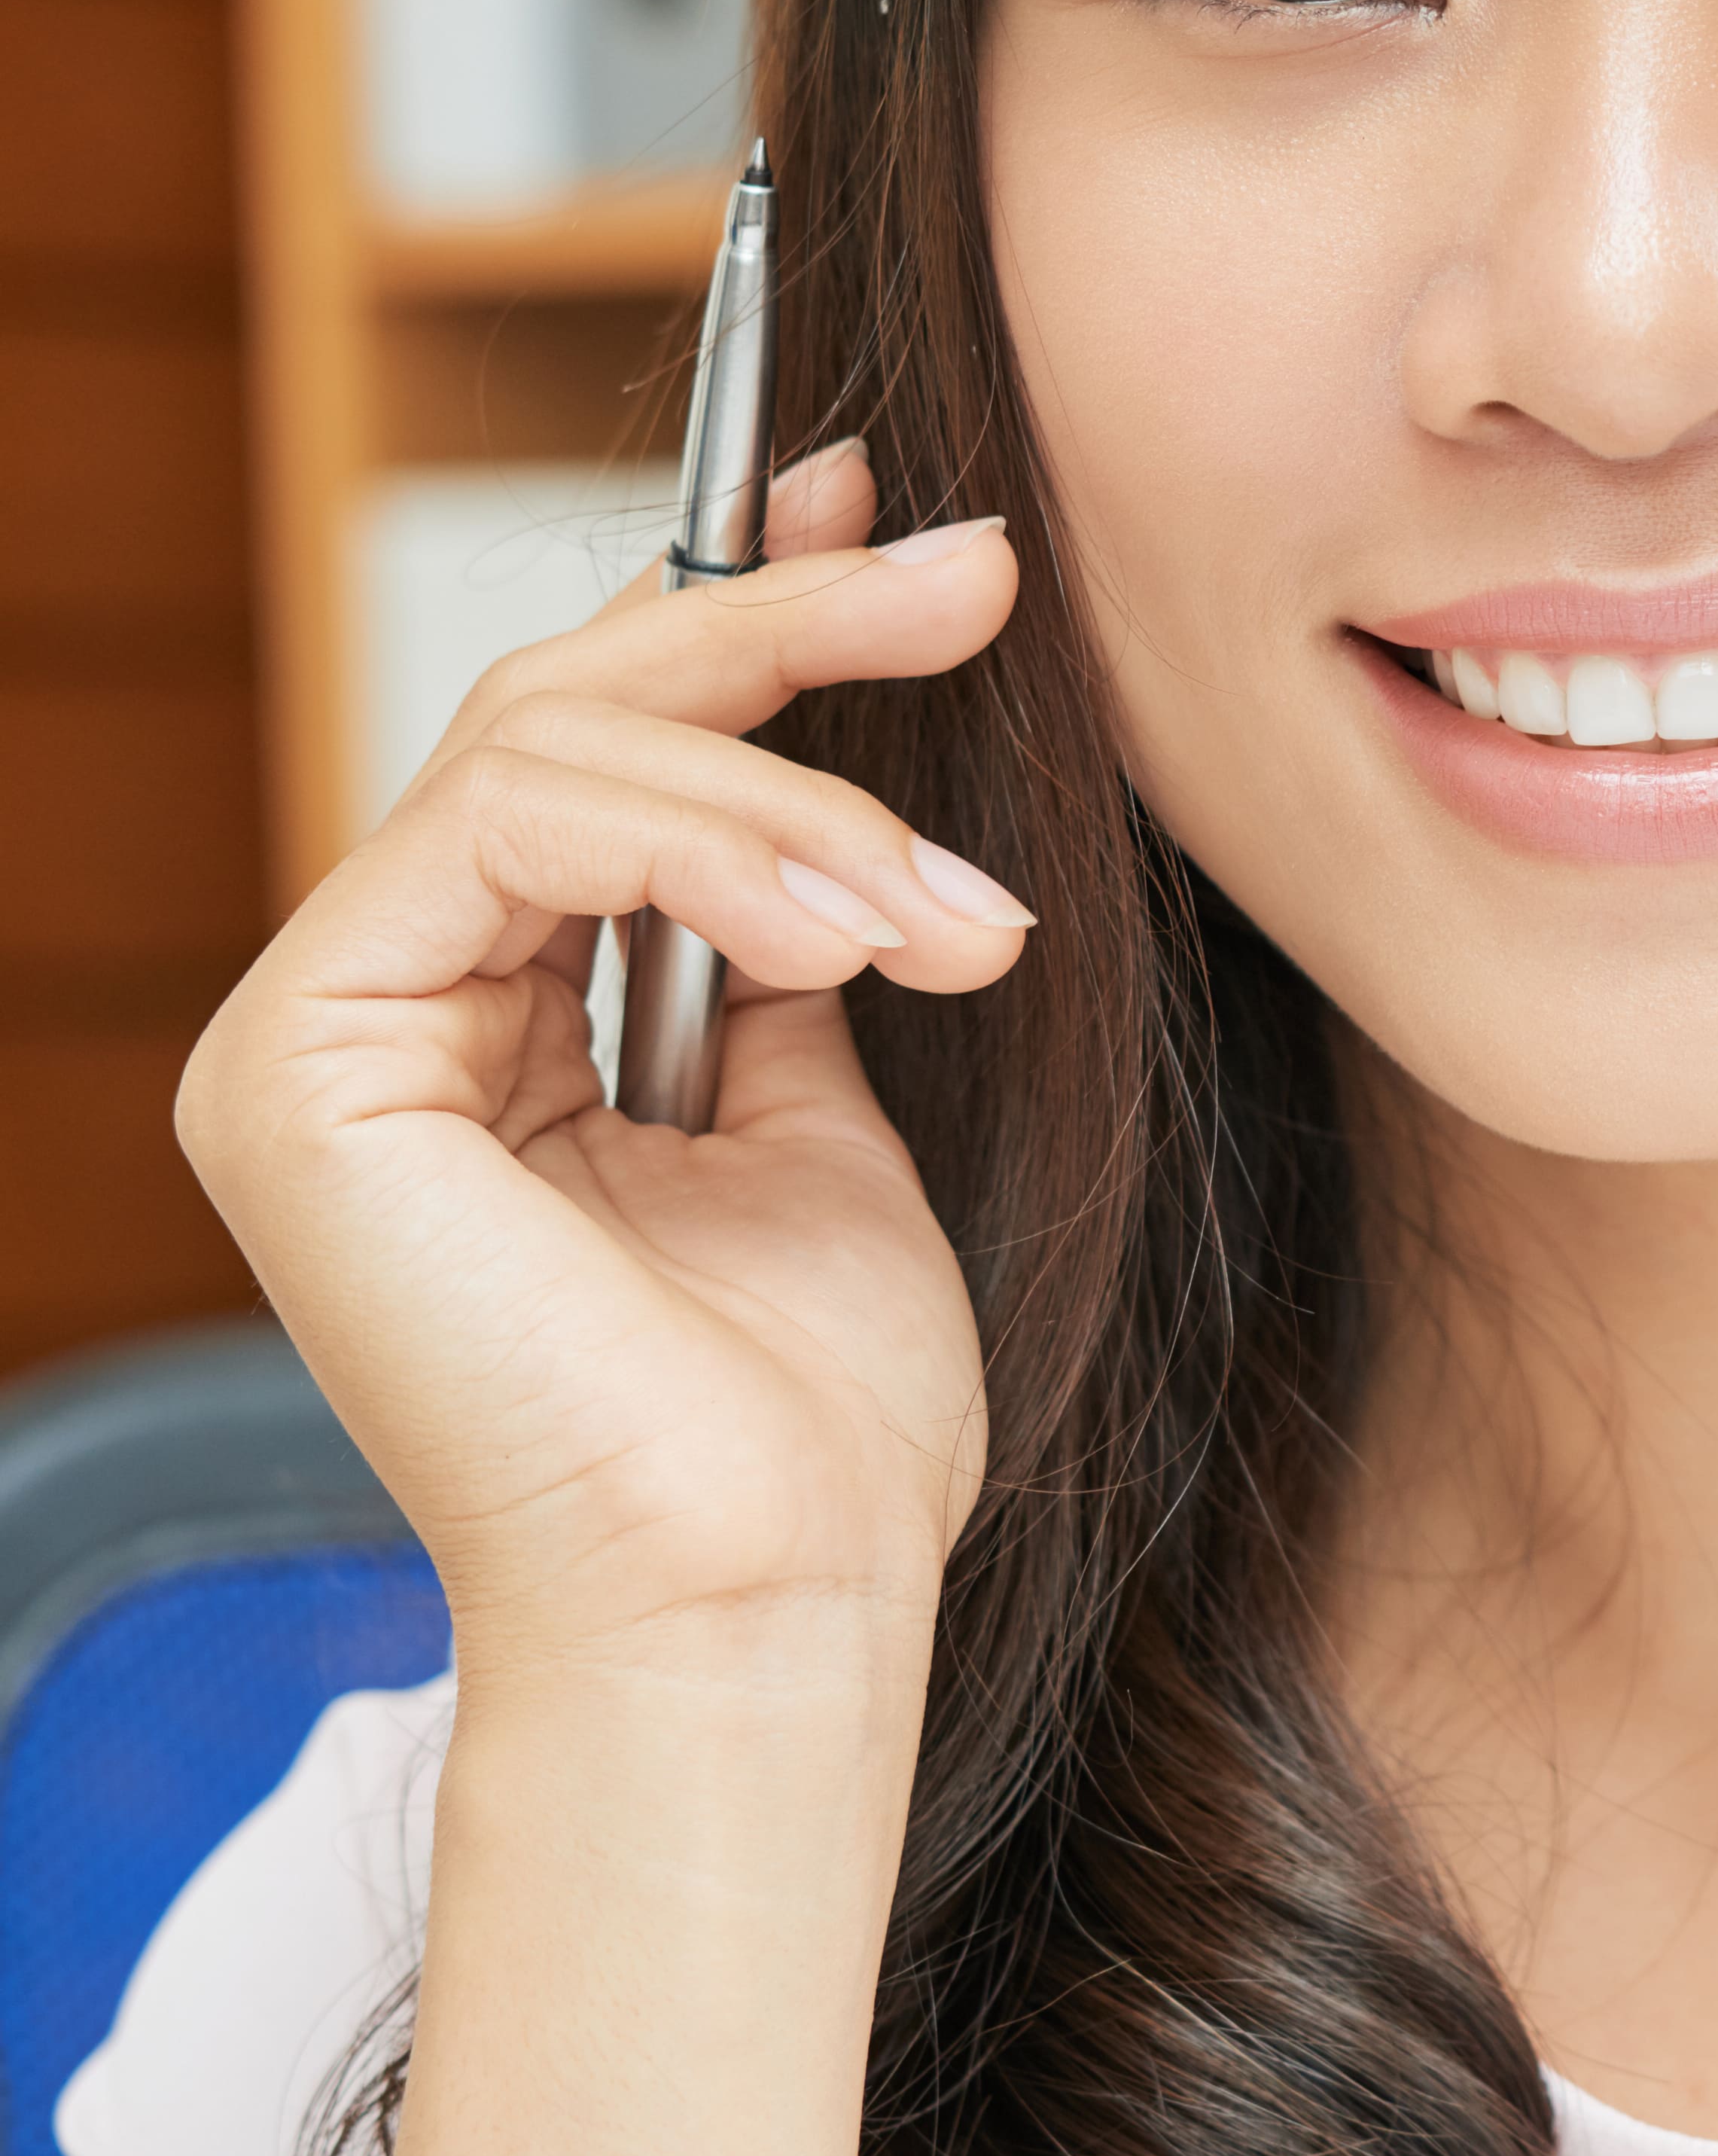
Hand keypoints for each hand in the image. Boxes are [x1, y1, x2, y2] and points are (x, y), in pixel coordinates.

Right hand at [176, 445, 1030, 1722]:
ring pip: (551, 744)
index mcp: (489, 1027)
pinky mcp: (301, 1065)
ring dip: (797, 792)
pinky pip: (506, 827)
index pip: (603, 749)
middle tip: (980, 576)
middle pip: (565, 709)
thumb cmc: (809, 1430)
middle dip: (788, 623)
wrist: (765, 1610)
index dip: (752, 611)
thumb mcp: (826, 1122)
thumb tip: (839, 754)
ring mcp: (319, 1033)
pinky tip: (858, 924)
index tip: (925, 545)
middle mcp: (385, 1013)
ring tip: (958, 908)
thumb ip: (791, 938)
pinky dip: (713, 846)